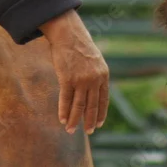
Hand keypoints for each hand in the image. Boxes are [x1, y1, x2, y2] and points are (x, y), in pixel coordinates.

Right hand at [40, 10, 108, 134]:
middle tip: (88, 132)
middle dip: (89, 121)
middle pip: (92, 106)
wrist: (68, 34)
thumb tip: (93, 92)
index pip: (104, 100)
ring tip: (71, 130)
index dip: (100, 114)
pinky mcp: (67, 79)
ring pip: (78, 106)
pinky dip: (64, 111)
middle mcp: (94, 79)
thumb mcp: (95, 60)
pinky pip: (66, 100)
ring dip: (74, 120)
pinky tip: (63, 120)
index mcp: (103, 75)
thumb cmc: (80, 46)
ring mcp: (81, 80)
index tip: (98, 124)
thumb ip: (96, 75)